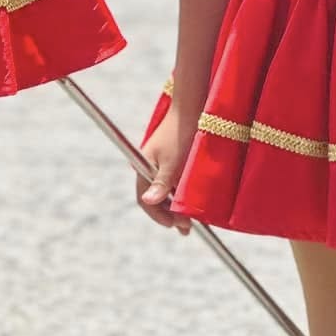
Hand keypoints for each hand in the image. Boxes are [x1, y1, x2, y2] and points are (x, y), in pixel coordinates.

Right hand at [137, 103, 195, 232]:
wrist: (192, 107)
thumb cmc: (182, 134)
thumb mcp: (173, 162)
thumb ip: (161, 184)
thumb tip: (148, 202)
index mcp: (143, 167)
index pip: (146, 201)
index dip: (160, 217)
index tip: (177, 226)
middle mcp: (149, 167)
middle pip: (155, 199)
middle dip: (170, 215)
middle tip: (187, 228)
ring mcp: (160, 163)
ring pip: (166, 191)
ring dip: (176, 205)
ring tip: (192, 219)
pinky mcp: (172, 159)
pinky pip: (173, 182)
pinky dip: (181, 193)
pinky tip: (191, 200)